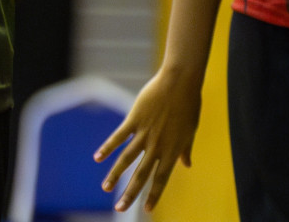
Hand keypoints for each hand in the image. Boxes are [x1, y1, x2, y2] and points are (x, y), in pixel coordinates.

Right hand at [93, 67, 202, 210]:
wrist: (181, 80)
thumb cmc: (189, 104)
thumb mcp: (191, 129)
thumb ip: (186, 149)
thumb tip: (187, 165)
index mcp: (173, 148)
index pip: (162, 177)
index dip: (154, 194)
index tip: (147, 209)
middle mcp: (158, 144)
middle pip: (142, 173)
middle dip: (131, 193)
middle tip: (120, 209)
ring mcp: (145, 132)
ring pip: (127, 158)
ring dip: (115, 174)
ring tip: (106, 188)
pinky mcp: (135, 119)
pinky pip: (118, 136)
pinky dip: (107, 147)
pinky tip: (97, 157)